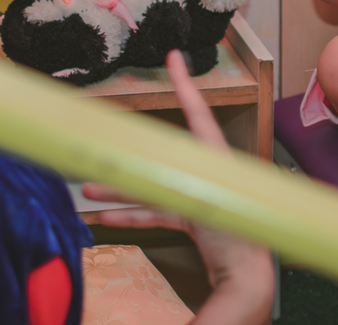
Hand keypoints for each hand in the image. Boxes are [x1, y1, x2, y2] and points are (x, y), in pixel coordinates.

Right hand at [83, 51, 273, 324]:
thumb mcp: (210, 212)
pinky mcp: (193, 218)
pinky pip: (157, 211)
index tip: (174, 59)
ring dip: (121, 188)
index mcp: (215, 164)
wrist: (249, 279)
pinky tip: (105, 216)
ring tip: (88, 188)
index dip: (185, 87)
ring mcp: (198, 196)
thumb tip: (165, 143)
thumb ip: (175, 205)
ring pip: (152, 185)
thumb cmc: (237, 242)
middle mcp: (207, 174)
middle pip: (163, 153)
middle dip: (129, 148)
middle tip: (105, 134)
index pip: (199, 117)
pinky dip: (133, 214)